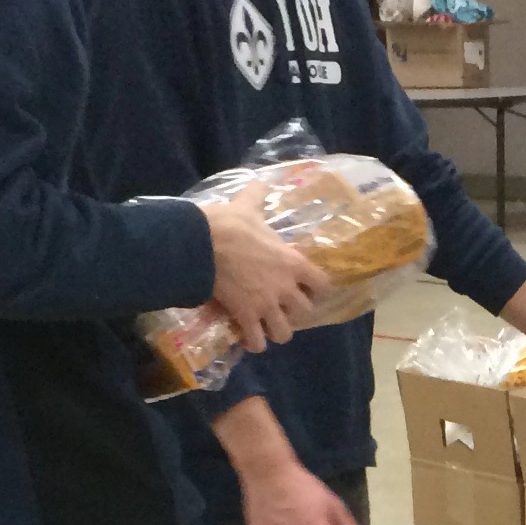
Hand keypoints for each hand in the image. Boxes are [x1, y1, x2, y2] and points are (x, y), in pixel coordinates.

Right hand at [204, 189, 326, 351]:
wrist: (202, 244)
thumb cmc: (229, 224)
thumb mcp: (248, 206)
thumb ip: (258, 197)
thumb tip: (260, 181)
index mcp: (293, 262)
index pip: (323, 284)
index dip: (317, 289)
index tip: (307, 288)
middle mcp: (285, 287)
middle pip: (305, 312)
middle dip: (295, 312)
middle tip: (282, 307)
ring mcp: (266, 305)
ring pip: (284, 333)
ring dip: (276, 331)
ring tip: (266, 326)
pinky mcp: (245, 317)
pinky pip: (256, 342)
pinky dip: (253, 343)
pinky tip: (246, 337)